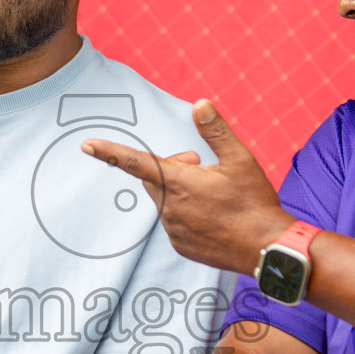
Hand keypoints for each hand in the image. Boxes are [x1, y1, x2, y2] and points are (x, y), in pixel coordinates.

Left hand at [82, 99, 293, 273]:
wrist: (267, 249)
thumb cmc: (255, 203)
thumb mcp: (240, 160)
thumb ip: (216, 131)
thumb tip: (200, 104)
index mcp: (179, 183)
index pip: (134, 162)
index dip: (109, 152)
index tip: (87, 145)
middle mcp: (170, 208)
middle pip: (154, 179)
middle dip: (171, 168)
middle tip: (201, 166)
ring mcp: (174, 230)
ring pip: (165, 201)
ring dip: (181, 192)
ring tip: (214, 195)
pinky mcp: (181, 246)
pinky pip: (175, 223)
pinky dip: (188, 214)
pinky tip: (214, 216)